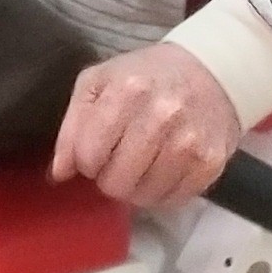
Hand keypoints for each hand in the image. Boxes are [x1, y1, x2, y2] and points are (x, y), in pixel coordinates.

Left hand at [49, 41, 240, 207]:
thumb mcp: (99, 82)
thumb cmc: (147, 76)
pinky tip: (163, 169)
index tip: (97, 149)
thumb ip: (72, 126)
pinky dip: (162, 192)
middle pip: (115, 182)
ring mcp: (189, 143)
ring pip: (143, 197)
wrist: (212, 71)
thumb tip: (59, 173)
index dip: (86, 159)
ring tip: (142, 163)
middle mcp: (161, 116)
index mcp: (127, 91)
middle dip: (109, 177)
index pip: (88, 155)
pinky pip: (172, 201)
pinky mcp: (210, 163)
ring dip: (136, 187)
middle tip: (119, 159)